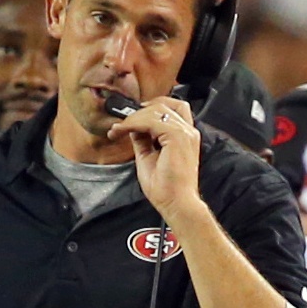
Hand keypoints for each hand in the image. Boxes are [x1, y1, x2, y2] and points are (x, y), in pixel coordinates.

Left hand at [106, 96, 200, 216]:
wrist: (176, 203)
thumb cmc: (165, 186)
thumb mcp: (148, 156)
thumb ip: (142, 140)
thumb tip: (132, 127)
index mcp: (184, 135)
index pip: (170, 108)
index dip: (149, 108)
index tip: (130, 118)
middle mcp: (187, 131)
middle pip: (163, 104)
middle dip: (138, 111)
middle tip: (121, 124)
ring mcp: (184, 133)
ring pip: (155, 110)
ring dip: (133, 118)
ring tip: (118, 130)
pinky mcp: (177, 137)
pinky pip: (151, 120)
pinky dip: (133, 123)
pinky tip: (123, 131)